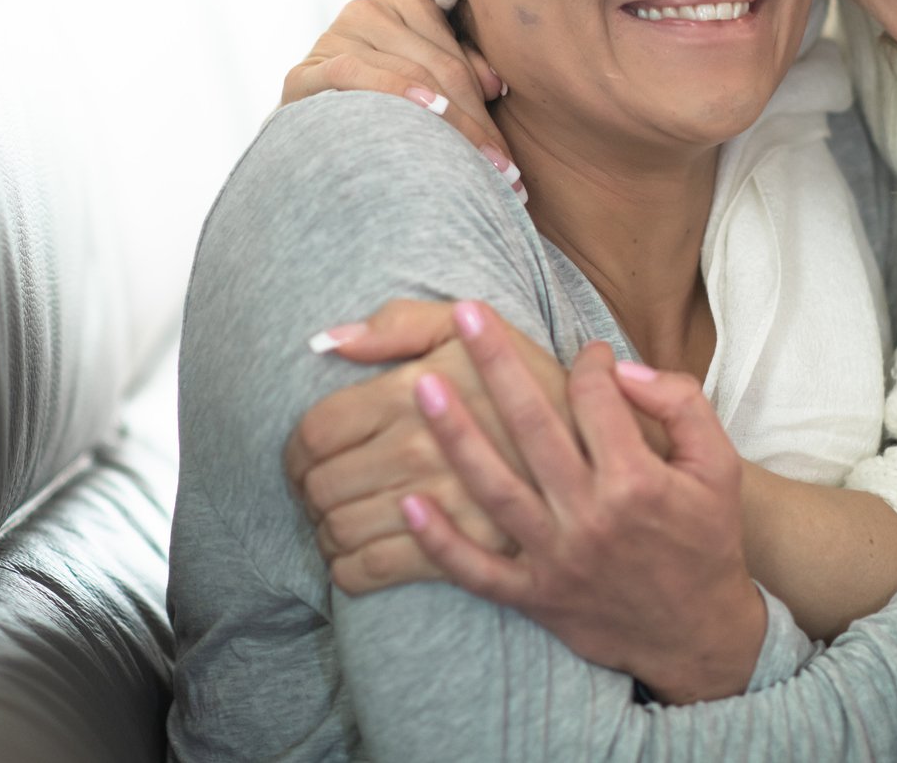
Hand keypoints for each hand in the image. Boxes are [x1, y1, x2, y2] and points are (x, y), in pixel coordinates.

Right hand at [281, 0, 517, 185]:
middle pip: (439, 67)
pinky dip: (393, 88)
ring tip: (479, 171)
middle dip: (475, 124)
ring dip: (449, 124)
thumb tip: (499, 84)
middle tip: (503, 174)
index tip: (509, 157)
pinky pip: (354, 72)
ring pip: (408, 72)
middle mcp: (367, 9)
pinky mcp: (304, 72)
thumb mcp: (428, 81)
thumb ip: (463, 72)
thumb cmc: (378, 110)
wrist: (306, 141)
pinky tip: (427, 111)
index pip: (455, 53)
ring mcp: (333, 35)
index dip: (486, 104)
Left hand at [285, 301, 564, 591]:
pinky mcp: (465, 550)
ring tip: (333, 521)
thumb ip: (393, 325)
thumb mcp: (460, 327)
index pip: (316, 433)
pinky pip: (376, 571)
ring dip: (325, 532)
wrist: (600, 441)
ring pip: (342, 529)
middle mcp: (419, 451)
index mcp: (411, 394)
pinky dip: (348, 570)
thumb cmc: (523, 374)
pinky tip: (352, 557)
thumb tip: (325, 342)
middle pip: (322, 485)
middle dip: (307, 491)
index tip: (304, 456)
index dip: (296, 450)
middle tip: (315, 490)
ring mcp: (442, 504)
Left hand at [397, 301, 763, 704]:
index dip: (589, 362)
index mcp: (637, 480)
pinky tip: (409, 503)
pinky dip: (441, 542)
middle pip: (532, 428)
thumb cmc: (706, 540)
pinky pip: (478, 571)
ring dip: (455, 436)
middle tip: (466, 316)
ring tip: (423, 387)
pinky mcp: (536, 596)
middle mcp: (592, 516)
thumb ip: (682, 405)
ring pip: (494, 490)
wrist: (700, 635)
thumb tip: (624, 369)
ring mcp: (557, 559)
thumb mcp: (720, 466)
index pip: (596, 399)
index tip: (587, 351)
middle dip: (497, 365)